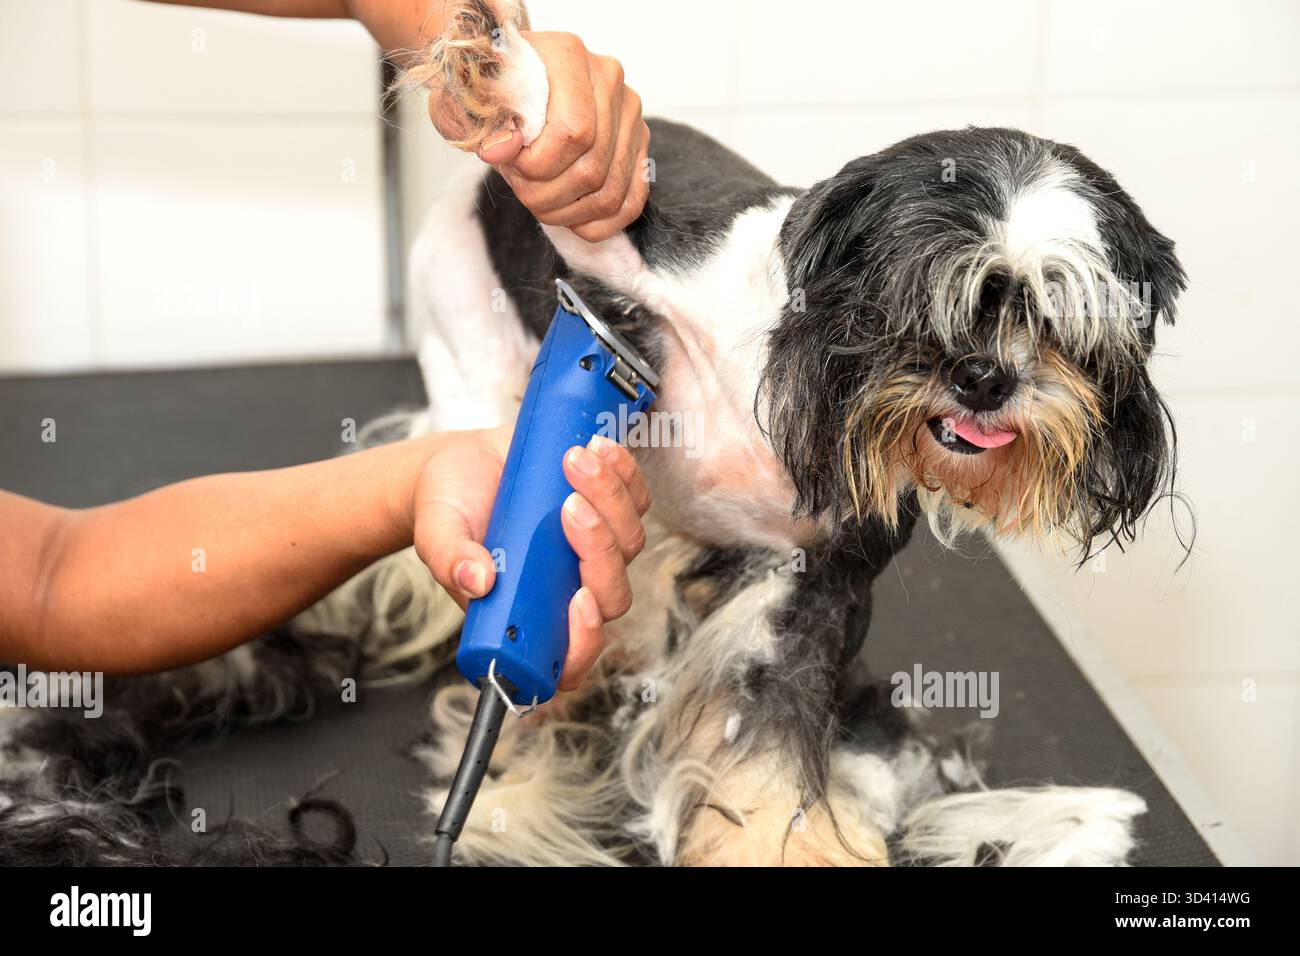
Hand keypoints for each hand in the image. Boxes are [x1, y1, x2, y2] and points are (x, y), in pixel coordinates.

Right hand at [409, 429, 649, 690]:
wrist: (457, 465)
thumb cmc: (447, 510)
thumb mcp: (437, 534)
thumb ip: (451, 559)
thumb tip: (477, 579)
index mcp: (528, 615)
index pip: (571, 660)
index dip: (585, 641)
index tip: (578, 599)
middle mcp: (567, 590)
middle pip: (613, 595)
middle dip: (600, 549)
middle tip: (568, 505)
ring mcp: (592, 552)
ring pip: (631, 541)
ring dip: (611, 499)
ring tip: (572, 458)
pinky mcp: (606, 511)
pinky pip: (636, 500)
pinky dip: (625, 473)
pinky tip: (597, 446)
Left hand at [428, 31, 650, 241]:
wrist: (508, 81)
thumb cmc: (490, 91)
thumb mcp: (468, 101)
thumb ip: (482, 124)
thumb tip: (503, 150)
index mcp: (568, 56)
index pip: (574, 131)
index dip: (539, 165)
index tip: (511, 166)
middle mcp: (608, 80)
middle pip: (592, 167)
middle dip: (548, 195)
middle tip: (521, 190)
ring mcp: (628, 114)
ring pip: (610, 190)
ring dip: (569, 213)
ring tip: (540, 203)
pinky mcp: (636, 144)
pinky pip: (631, 200)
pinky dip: (601, 223)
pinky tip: (573, 221)